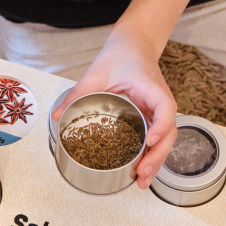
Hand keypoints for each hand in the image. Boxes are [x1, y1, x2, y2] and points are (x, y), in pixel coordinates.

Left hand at [54, 26, 177, 188]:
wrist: (132, 44)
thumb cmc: (120, 55)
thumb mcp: (95, 74)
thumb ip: (77, 94)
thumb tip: (57, 115)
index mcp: (151, 88)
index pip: (165, 109)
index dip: (160, 127)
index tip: (150, 140)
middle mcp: (159, 101)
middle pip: (168, 132)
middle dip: (157, 155)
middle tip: (142, 173)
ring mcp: (157, 110)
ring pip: (164, 139)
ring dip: (156, 160)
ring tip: (142, 181)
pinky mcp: (151, 116)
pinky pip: (156, 136)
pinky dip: (151, 154)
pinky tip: (141, 169)